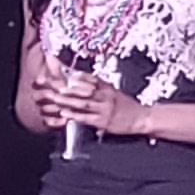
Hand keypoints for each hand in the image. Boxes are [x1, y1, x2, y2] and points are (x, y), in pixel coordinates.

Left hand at [29, 62, 145, 137]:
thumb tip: (82, 80)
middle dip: (67, 88)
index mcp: (107, 87)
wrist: (141, 119)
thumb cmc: (126, 106)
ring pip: (83, 103)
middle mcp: (105, 96)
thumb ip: (100, 87)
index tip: (63, 73)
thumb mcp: (114, 92)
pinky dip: (75, 115)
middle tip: (53, 85)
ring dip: (68, 100)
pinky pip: (87, 118)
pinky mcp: (104, 121)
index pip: (90, 79)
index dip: (76, 77)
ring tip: (55, 98)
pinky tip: (65, 113)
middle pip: (84, 90)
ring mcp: (104, 109)